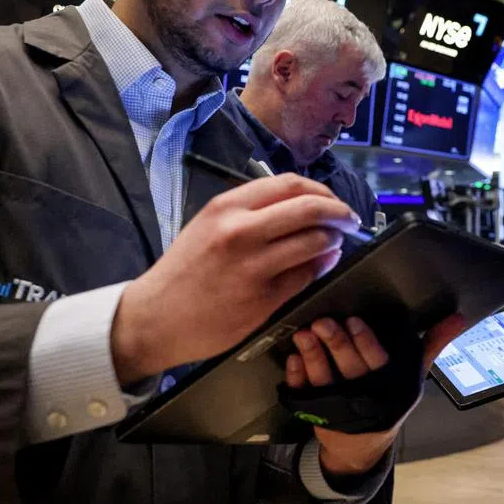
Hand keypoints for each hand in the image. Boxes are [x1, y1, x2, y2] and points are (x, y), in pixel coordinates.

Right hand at [111, 174, 361, 384]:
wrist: (153, 318)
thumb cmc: (185, 271)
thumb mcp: (209, 226)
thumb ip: (254, 212)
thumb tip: (304, 206)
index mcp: (227, 207)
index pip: (291, 185)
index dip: (322, 190)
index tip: (332, 200)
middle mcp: (241, 231)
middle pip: (311, 208)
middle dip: (340, 212)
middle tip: (349, 220)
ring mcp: (253, 266)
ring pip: (315, 242)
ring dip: (334, 241)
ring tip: (334, 243)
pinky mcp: (262, 298)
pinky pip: (307, 275)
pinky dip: (322, 267)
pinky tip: (322, 264)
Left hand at [286, 313, 466, 475]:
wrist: (362, 446)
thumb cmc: (388, 399)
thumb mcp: (412, 375)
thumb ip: (432, 344)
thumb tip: (458, 318)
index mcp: (388, 384)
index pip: (377, 361)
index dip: (364, 342)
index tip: (353, 320)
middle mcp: (362, 395)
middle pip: (348, 368)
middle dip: (335, 344)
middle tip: (322, 322)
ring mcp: (335, 406)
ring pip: (322, 379)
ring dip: (312, 356)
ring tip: (303, 334)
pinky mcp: (312, 411)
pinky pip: (301, 393)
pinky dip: (296, 376)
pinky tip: (292, 358)